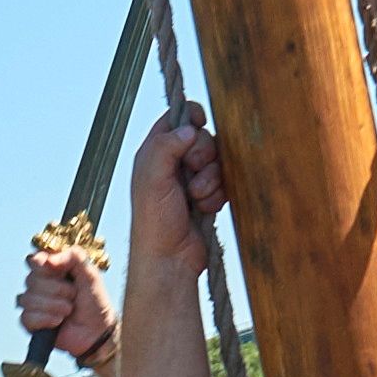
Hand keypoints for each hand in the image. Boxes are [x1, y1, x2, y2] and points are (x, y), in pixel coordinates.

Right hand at [12, 231, 117, 368]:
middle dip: (56, 289)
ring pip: (28, 298)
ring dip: (52, 305)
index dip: (41, 263)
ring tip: (68, 310)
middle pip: (31, 280)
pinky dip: (44, 319)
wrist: (97, 331)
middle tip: (73, 295)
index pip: (34, 260)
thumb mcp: (90, 273)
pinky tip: (58, 322)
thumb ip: (73, 257)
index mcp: (52, 270)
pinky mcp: (31, 323)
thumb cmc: (94, 301)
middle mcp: (40, 285)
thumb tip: (48, 259)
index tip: (55, 269)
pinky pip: (26, 317)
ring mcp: (34, 304)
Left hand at [125, 108, 223, 285]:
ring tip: (196, 198)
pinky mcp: (208, 196)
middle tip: (192, 171)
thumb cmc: (154, 221)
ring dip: (210, 179)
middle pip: (203, 138)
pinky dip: (218, 195)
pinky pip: (224, 183)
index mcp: (155, 152)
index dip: (190, 117)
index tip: (199, 122)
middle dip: (203, 155)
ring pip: (217, 161)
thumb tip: (190, 128)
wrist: (170, 259)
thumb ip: (166, 147)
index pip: (176, 119)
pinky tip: (205, 209)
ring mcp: (192, 180)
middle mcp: (173, 163)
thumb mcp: (151, 179)